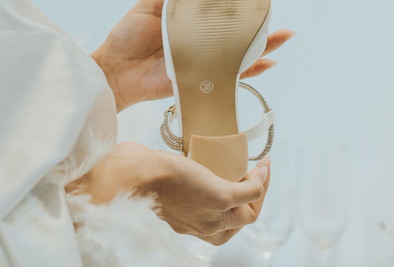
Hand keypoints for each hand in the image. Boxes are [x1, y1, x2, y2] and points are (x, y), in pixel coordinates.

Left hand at [65, 142, 270, 245]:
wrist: (133, 176)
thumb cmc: (139, 176)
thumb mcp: (160, 184)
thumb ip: (170, 183)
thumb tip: (171, 167)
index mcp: (191, 226)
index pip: (223, 226)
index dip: (236, 206)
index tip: (240, 184)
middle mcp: (203, 227)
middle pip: (241, 222)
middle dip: (254, 200)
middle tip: (256, 176)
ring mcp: (212, 216)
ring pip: (249, 213)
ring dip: (260, 190)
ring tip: (260, 170)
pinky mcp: (218, 198)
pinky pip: (250, 194)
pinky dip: (260, 180)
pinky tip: (260, 166)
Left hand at [91, 0, 294, 111]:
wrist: (113, 70)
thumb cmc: (126, 37)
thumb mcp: (148, 6)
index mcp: (188, 23)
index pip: (218, 13)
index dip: (238, 5)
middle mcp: (199, 42)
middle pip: (235, 34)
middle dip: (259, 27)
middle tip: (278, 18)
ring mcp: (202, 62)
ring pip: (239, 54)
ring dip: (263, 47)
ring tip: (284, 36)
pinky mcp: (200, 80)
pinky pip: (228, 77)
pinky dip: (249, 71)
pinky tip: (268, 64)